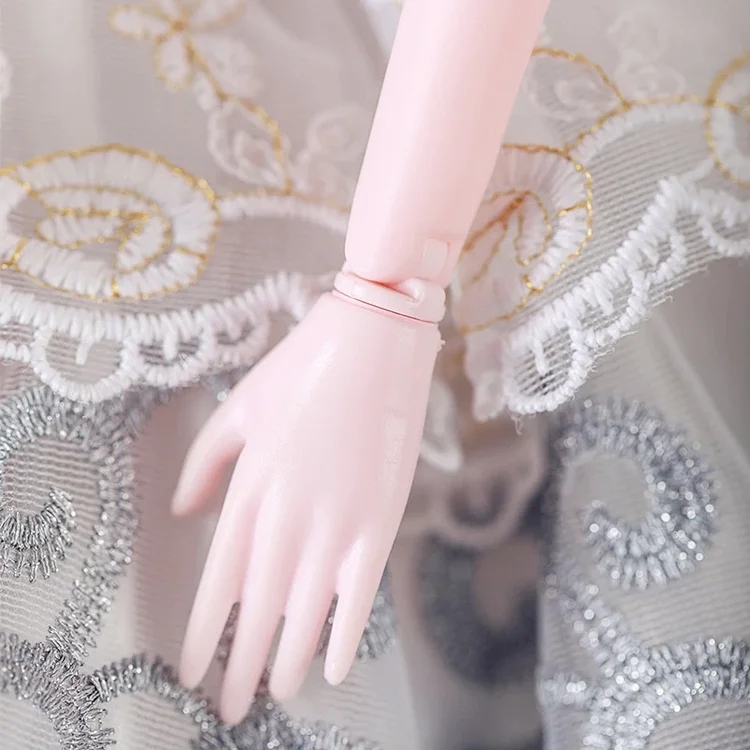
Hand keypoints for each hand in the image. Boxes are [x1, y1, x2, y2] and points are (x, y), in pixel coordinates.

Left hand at [172, 292, 439, 723]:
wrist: (376, 341)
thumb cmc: (304, 367)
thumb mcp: (241, 405)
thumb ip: (206, 462)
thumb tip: (183, 510)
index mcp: (251, 486)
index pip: (220, 578)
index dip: (205, 630)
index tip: (192, 668)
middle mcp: (291, 514)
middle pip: (261, 605)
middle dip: (243, 662)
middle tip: (230, 706)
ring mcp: (340, 520)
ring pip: (308, 608)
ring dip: (290, 656)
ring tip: (278, 693)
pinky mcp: (382, 518)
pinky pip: (360, 591)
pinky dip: (345, 632)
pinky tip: (334, 664)